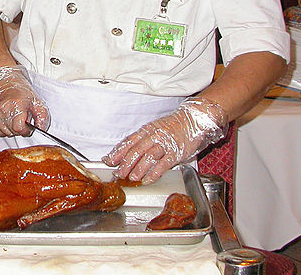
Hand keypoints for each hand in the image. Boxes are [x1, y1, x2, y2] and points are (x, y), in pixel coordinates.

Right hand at [0, 66, 49, 136]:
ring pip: (4, 132)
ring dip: (11, 129)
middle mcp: (3, 108)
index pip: (19, 128)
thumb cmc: (21, 90)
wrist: (5, 80)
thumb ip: (42, 117)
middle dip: (19, 129)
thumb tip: (42, 130)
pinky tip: (7, 119)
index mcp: (16, 104)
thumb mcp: (37, 101)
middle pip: (12, 132)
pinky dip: (2, 129)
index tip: (28, 125)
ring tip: (14, 117)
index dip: (26, 130)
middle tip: (21, 118)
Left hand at [103, 97, 227, 183]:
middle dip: (125, 163)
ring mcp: (165, 143)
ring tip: (131, 178)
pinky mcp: (175, 152)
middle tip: (118, 174)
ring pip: (148, 157)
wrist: (193, 119)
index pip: (129, 141)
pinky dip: (153, 173)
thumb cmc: (173, 126)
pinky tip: (147, 180)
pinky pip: (163, 164)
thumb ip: (143, 140)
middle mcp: (154, 136)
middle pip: (136, 150)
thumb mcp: (155, 129)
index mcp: (147, 130)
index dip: (117, 152)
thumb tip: (127, 153)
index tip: (107, 161)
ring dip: (138, 168)